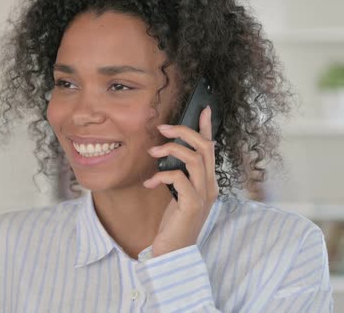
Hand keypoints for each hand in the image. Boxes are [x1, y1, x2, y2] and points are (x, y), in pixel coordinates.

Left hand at [143, 106, 218, 256]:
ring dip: (171, 150)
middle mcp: (210, 186)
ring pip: (194, 159)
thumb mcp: (178, 194)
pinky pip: (179, 178)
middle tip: (163, 128)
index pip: (210, 149)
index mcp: (207, 182)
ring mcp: (203, 196)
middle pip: (204, 148)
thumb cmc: (174, 223)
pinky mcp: (192, 205)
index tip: (204, 109)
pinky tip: (150, 183)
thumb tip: (168, 153)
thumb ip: (179, 175)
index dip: (207, 127)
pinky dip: (162, 175)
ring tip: (152, 151)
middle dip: (184, 132)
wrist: (173, 251)